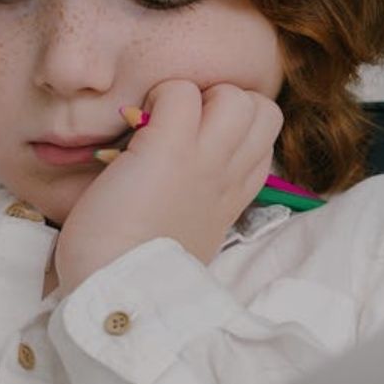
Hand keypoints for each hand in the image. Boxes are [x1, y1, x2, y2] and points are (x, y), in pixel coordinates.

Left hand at [52, 79, 281, 295]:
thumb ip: (192, 203)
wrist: (119, 291)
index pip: (265, 144)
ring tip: (161, 120)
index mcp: (232, 199)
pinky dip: (156, 96)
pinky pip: (179, 92)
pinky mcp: (167, 147)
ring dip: (197, 95)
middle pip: (264, 110)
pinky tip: (135, 125)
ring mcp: (203, 159)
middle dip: (226, 102)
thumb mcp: (184, 237)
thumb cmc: (134, 269)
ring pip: (235, 95)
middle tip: (183, 124)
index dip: (235, 130)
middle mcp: (227, 176)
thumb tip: (168, 181)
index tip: (198, 143)